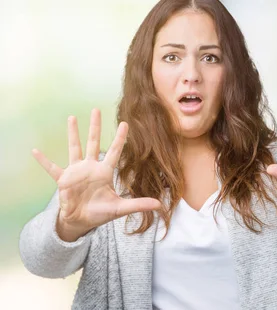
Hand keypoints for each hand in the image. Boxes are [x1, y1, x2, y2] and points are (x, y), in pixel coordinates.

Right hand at [32, 109, 161, 241]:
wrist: (81, 221)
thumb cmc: (100, 213)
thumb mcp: (120, 208)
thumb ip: (138, 204)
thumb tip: (159, 205)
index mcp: (105, 172)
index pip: (115, 151)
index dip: (120, 138)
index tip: (125, 123)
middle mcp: (91, 167)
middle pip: (94, 142)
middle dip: (95, 127)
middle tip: (96, 109)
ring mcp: (76, 172)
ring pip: (75, 148)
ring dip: (73, 134)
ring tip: (72, 117)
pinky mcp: (63, 180)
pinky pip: (52, 168)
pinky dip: (43, 161)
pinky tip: (35, 151)